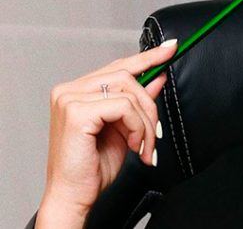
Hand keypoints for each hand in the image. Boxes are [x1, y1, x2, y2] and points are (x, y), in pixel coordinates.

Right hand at [36, 40, 177, 227]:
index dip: (147, 57)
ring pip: (129, 91)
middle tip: (155, 134)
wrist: (74, 196)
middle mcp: (69, 90)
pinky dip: (137, 126)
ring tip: (143, 145)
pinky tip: (133, 145)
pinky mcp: (76, 112)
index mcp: (78, 91)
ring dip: (146, 121)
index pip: (118, 66)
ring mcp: (70, 98)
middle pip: (128, 76)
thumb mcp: (125, 129)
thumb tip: (157, 78)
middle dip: (149, 106)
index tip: (171, 48)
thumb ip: (138, 102)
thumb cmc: (93, 167)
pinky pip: (124, 107)